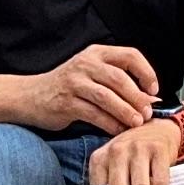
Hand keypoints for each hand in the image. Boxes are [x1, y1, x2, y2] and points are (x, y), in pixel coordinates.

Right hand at [21, 44, 159, 139]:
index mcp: (96, 53)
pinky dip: (109, 123)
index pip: (129, 55)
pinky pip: (93, 114)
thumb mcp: (91, 74)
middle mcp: (85, 64)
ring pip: (106, 96)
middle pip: (119, 78)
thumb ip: (118, 83)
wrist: (30, 96)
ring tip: (137, 123)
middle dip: (137, 97)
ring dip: (125, 111)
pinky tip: (118, 131)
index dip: (146, 72)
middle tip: (148, 112)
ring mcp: (74, 82)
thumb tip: (152, 100)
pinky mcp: (66, 102)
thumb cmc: (68, 87)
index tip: (153, 90)